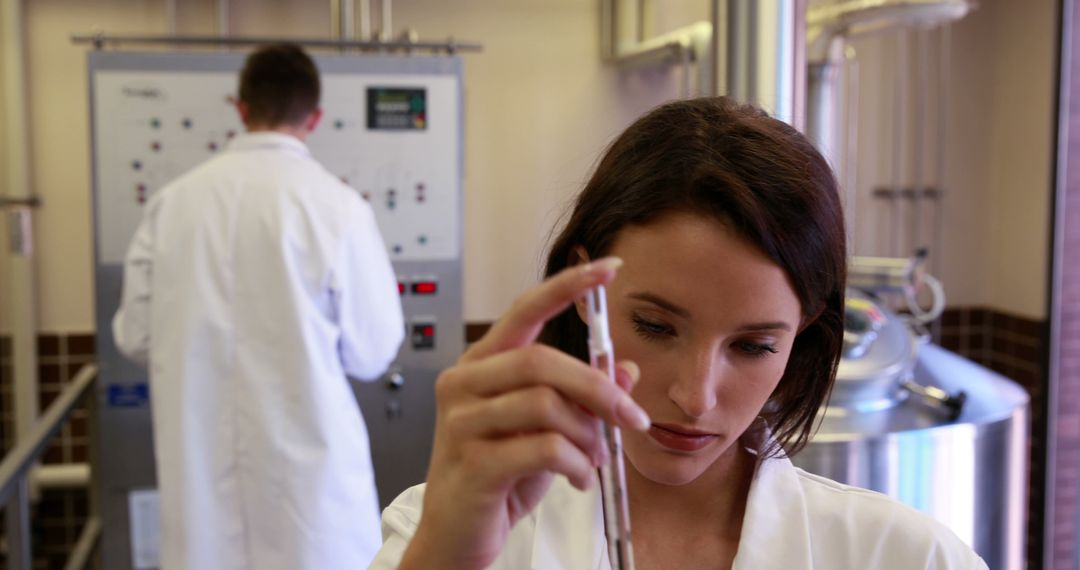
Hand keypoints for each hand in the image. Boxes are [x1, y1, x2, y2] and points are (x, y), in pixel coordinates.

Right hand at [399, 257, 649, 569]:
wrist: (457, 535)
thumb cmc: (497, 476)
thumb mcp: (547, 430)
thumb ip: (581, 397)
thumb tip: (626, 369)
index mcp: (481, 364)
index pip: (525, 309)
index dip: (568, 285)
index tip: (610, 267)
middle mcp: (463, 383)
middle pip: (542, 361)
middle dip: (598, 389)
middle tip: (632, 418)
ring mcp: (462, 422)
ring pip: (546, 405)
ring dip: (588, 435)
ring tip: (596, 459)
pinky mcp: (472, 463)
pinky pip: (544, 449)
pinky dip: (577, 464)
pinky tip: (580, 479)